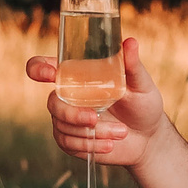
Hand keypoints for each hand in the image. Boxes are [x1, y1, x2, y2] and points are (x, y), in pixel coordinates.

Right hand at [26, 34, 167, 167]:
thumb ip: (132, 65)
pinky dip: (89, 145)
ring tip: (121, 132)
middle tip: (95, 118)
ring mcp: (66, 119)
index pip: (45, 67)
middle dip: (72, 113)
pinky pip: (67, 143)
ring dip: (92, 133)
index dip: (38, 68)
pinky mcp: (70, 140)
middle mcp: (67, 96)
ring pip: (63, 126)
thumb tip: (130, 41)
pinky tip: (109, 145)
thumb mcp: (141, 84)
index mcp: (78, 75)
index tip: (49, 74)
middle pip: (51, 103)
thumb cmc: (143, 105)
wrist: (149, 138)